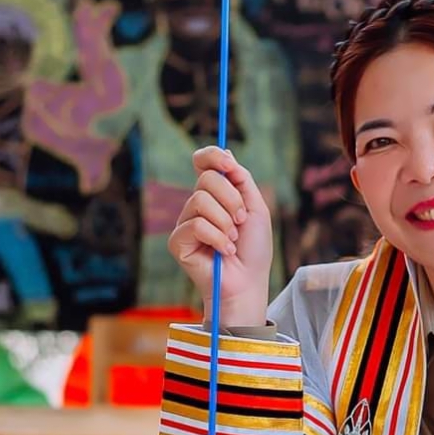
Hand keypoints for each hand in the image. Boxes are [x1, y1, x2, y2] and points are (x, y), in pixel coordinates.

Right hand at [168, 147, 272, 324]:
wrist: (248, 282)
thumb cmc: (254, 249)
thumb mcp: (255, 208)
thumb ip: (242, 180)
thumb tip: (226, 152)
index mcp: (215, 194)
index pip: (203, 162)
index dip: (212, 156)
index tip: (230, 165)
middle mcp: (197, 205)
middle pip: (206, 179)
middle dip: (232, 200)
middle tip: (240, 222)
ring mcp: (185, 222)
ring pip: (200, 201)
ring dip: (225, 222)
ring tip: (232, 240)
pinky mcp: (177, 241)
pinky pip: (196, 225)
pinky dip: (217, 239)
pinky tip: (224, 252)